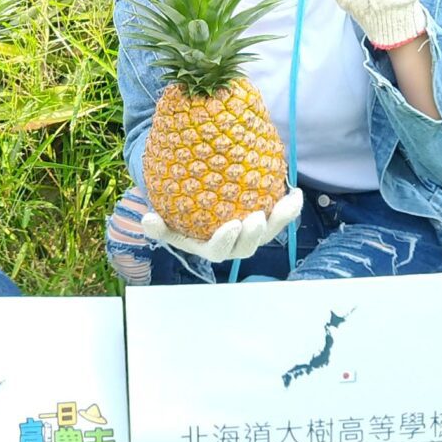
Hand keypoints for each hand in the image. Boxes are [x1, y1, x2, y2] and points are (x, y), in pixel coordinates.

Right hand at [141, 188, 302, 261]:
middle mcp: (234, 244)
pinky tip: (294, 191)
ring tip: (289, 200)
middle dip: (256, 234)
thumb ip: (156, 224)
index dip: (226, 241)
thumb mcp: (164, 220)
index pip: (219, 251)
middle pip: (249, 246)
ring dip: (281, 218)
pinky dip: (289, 206)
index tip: (231, 225)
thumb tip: (146, 219)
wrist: (195, 202)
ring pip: (269, 231)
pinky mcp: (265, 219)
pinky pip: (279, 215)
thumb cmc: (179, 215)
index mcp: (210, 247)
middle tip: (258, 216)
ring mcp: (252, 233)